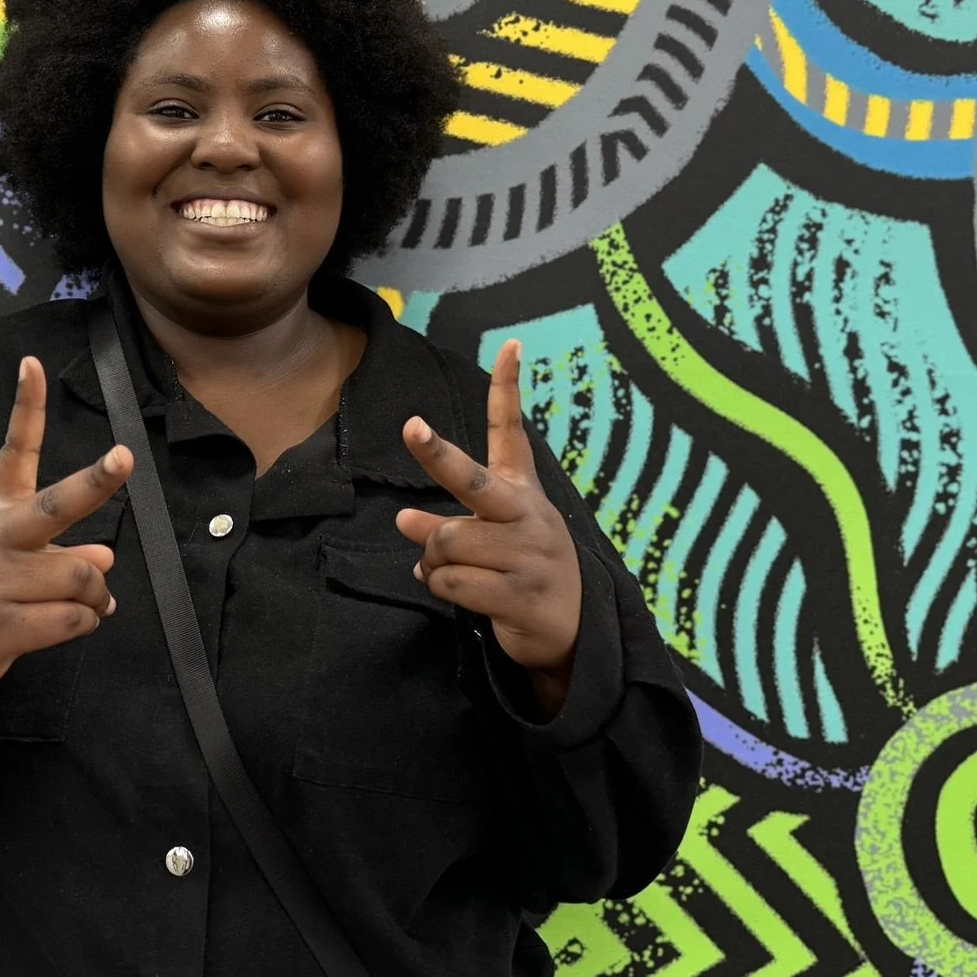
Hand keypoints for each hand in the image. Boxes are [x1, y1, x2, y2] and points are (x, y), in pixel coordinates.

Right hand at [0, 356, 133, 726]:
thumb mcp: (0, 563)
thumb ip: (54, 553)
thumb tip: (104, 557)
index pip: (12, 451)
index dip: (25, 406)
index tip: (31, 362)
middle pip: (52, 507)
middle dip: (93, 482)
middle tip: (123, 457)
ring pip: (78, 574)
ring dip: (96, 593)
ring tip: (91, 601)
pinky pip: (69, 619)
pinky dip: (86, 621)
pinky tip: (78, 622)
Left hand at [394, 339, 582, 709]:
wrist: (573, 630)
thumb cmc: (523, 569)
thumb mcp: (494, 537)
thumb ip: (449, 522)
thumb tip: (403, 522)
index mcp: (523, 492)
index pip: (514, 432)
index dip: (508, 389)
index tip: (510, 345)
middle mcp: (527, 516)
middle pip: (474, 482)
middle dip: (439, 455)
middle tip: (413, 428)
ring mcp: (526, 556)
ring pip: (446, 542)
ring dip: (431, 559)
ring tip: (443, 567)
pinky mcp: (518, 595)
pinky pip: (451, 583)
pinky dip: (439, 586)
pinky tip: (454, 589)